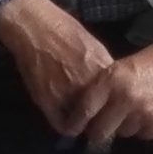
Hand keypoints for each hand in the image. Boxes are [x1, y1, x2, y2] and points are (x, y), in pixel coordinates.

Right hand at [0, 0, 114, 134]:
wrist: (34, 27)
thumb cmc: (65, 30)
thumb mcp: (95, 46)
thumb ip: (104, 69)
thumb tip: (114, 86)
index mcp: (103, 70)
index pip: (118, 101)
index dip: (115, 108)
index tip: (112, 110)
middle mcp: (88, 85)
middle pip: (103, 115)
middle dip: (101, 119)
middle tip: (98, 119)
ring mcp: (67, 94)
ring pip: (83, 123)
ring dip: (83, 124)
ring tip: (81, 120)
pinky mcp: (48, 101)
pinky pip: (62, 124)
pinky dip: (66, 126)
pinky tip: (66, 121)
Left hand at [71, 42, 152, 145]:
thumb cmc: (149, 63)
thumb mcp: (120, 68)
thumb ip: (102, 88)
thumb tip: (84, 113)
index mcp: (112, 81)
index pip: (85, 110)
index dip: (75, 123)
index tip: (71, 130)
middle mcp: (126, 99)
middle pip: (100, 131)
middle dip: (97, 131)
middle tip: (99, 128)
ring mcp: (144, 114)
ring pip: (122, 133)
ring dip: (123, 126)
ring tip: (132, 111)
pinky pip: (142, 135)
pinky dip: (143, 127)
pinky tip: (149, 113)